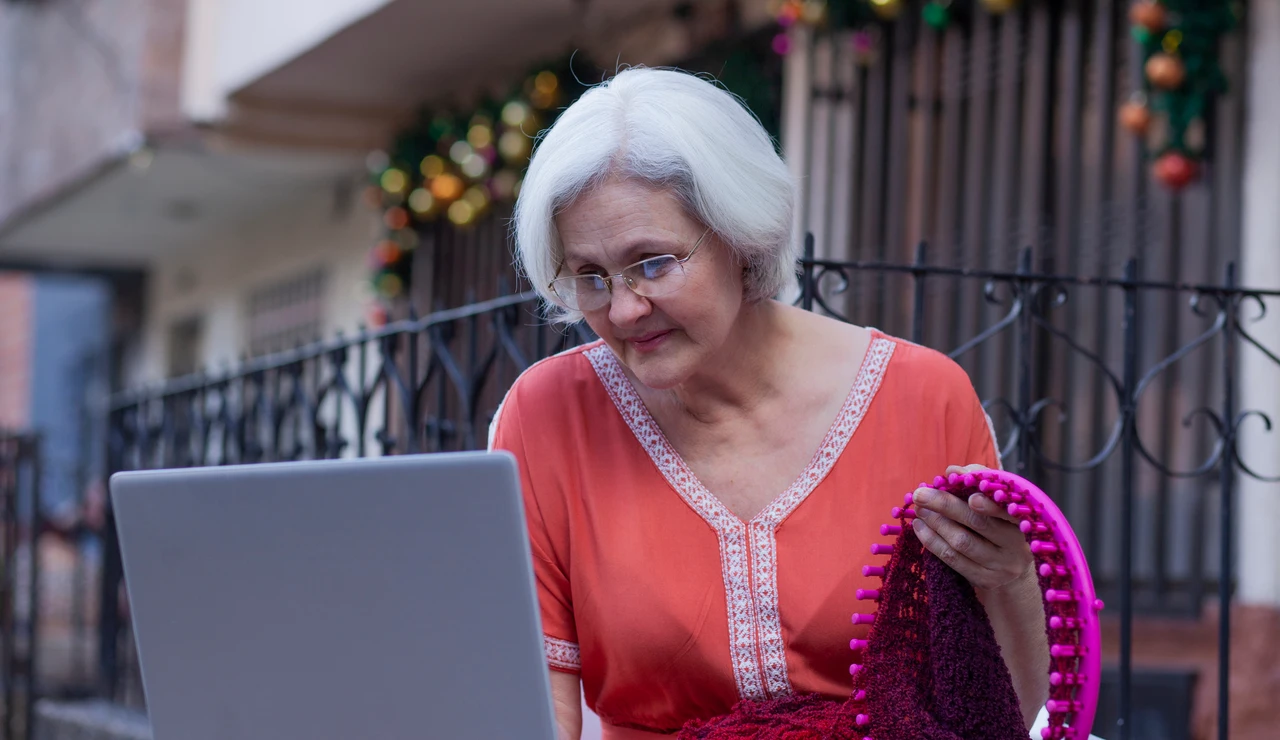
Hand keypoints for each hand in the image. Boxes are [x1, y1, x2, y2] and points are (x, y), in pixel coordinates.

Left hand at [910, 464, 1034, 593]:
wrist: (1012, 569)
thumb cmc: (1000, 525)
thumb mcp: (997, 503)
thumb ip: (979, 480)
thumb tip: (952, 471)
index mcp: (1023, 523)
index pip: (1008, 513)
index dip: (990, 505)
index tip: (971, 496)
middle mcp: (1016, 547)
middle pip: (978, 524)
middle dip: (946, 506)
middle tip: (921, 494)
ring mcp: (1000, 567)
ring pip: (962, 542)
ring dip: (935, 523)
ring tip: (918, 509)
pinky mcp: (984, 580)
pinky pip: (952, 560)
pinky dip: (932, 542)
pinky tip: (920, 528)